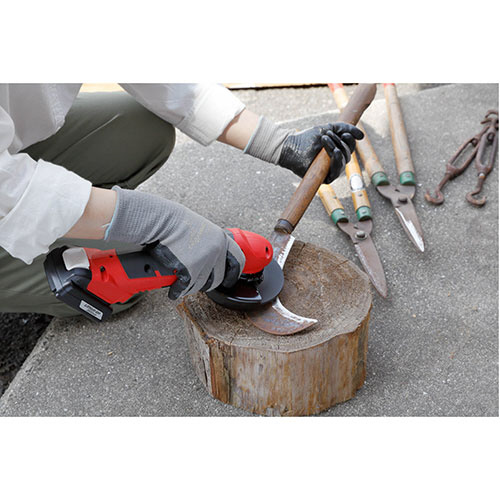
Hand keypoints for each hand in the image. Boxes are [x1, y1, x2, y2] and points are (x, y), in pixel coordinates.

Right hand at [105, 187, 244, 299]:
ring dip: (192, 288)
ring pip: (202, 284)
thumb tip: (214, 259)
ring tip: (183, 285)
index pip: (238, 261)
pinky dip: (178, 291)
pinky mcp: (189, 268)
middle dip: (208, 285)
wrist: (162, 221)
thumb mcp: (204, 229)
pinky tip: (174, 291)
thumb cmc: (178, 224)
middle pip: (218, 278)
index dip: (234, 274)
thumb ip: (212, 243)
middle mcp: (216, 250)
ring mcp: (204, 260)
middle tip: (198, 284)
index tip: (229, 281)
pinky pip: (186, 286)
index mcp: (222, 239)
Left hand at [278, 122, 363, 182]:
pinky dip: (335, 161)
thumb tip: (362, 136)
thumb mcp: (329, 128)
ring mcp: (330, 171)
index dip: (350, 140)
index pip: (350, 147)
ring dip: (336, 149)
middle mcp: (335, 162)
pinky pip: (336, 172)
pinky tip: (333, 152)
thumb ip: (345, 128)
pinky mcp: (325, 179)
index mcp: (337, 151)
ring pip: (343, 162)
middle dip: (340, 143)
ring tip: (325, 140)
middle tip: (327, 135)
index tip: (344, 134)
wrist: (293, 146)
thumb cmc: (308, 138)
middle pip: (348, 154)